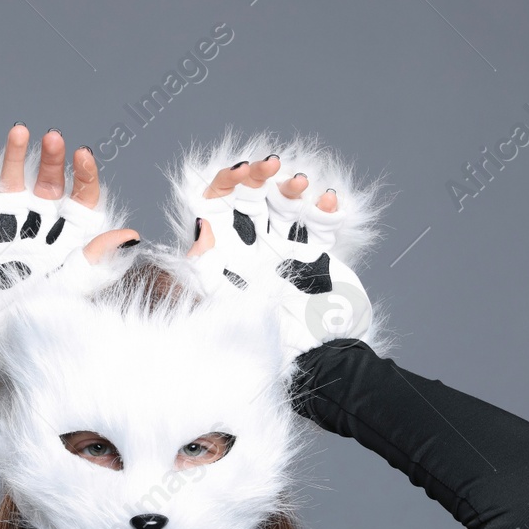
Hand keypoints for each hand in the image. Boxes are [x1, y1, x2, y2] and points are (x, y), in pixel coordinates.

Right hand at [0, 124, 139, 340]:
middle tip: (55, 139)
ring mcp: (2, 219)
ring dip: (16, 154)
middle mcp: (36, 223)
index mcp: (64, 238)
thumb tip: (132, 235)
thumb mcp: (66, 289)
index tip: (84, 156)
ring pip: (12, 177)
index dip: (85, 176)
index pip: (81, 199)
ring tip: (20, 133)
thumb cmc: (24, 317)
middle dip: (53, 158)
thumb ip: (94, 261)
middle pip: (49, 181)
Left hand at [182, 154, 374, 365]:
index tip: (239, 175)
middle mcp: (253, 249)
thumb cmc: (267, 343)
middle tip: (271, 166)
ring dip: (291, 187)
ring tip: (301, 185)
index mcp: (226, 256)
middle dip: (258, 175)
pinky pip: (320, 224)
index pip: (216, 208)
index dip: (223, 184)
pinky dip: (324, 208)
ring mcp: (286, 250)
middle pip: (249, 197)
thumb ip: (208, 269)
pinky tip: (327, 200)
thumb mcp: (227, 307)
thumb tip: (201, 230)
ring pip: (285, 203)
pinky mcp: (318, 256)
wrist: (319, 362)